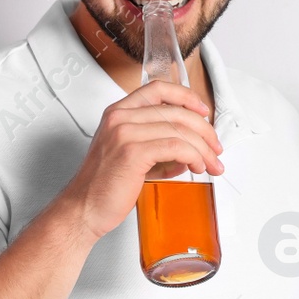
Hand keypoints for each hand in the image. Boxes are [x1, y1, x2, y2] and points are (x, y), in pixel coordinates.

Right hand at [57, 81, 223, 238]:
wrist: (83, 209)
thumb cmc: (104, 185)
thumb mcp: (130, 153)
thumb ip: (158, 145)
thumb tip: (190, 149)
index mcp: (118, 113)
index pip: (158, 89)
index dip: (186, 96)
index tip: (203, 110)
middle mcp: (120, 118)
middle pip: (176, 111)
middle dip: (204, 131)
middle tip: (216, 148)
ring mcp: (125, 133)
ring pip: (180, 130)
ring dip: (203, 148)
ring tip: (211, 164)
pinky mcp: (132, 152)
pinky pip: (175, 147)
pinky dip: (193, 156)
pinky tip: (196, 167)